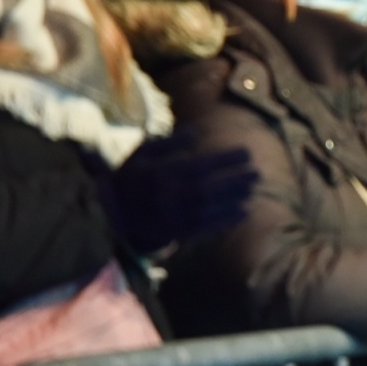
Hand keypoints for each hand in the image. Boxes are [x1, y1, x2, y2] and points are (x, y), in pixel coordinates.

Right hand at [102, 131, 258, 254]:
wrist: (109, 213)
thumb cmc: (131, 178)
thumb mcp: (142, 154)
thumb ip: (169, 143)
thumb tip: (195, 132)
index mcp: (161, 174)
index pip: (200, 166)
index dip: (225, 160)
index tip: (247, 153)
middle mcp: (168, 196)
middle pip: (208, 188)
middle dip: (235, 180)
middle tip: (257, 174)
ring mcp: (171, 217)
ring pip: (208, 208)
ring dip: (233, 199)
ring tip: (253, 190)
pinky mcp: (174, 233)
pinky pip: (203, 228)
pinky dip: (224, 221)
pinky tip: (242, 213)